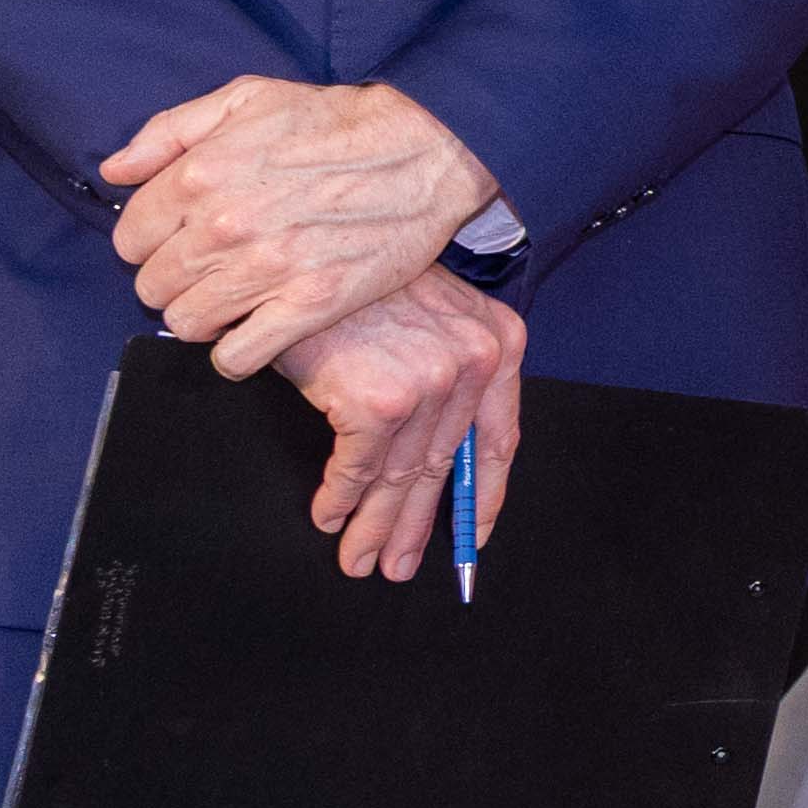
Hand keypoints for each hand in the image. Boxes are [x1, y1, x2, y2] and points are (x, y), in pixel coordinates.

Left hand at [103, 77, 497, 374]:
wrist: (425, 149)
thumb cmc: (336, 121)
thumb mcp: (246, 97)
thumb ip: (169, 131)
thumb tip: (114, 172)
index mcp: (200, 173)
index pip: (129, 239)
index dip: (151, 241)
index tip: (180, 239)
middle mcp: (224, 225)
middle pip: (153, 287)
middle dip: (175, 279)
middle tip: (210, 268)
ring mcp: (267, 269)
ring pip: (187, 324)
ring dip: (203, 316)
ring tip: (232, 298)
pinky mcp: (311, 305)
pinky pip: (238, 358)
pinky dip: (237, 353)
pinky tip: (254, 329)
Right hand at [277, 268, 524, 583]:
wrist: (309, 242)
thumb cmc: (362, 276)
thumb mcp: (427, 311)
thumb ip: (446, 372)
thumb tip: (434, 453)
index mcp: (498, 342)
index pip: (498, 440)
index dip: (484, 498)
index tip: (474, 536)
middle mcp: (474, 364)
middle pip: (444, 469)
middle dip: (417, 527)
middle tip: (396, 565)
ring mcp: (429, 383)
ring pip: (401, 478)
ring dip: (374, 527)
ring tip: (359, 559)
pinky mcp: (379, 401)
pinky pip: (358, 471)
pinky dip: (339, 500)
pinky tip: (329, 516)